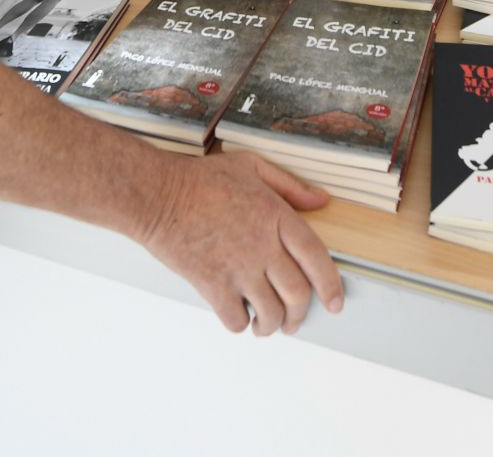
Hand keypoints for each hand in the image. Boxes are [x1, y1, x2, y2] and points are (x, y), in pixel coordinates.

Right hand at [139, 152, 343, 334]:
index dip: (331, 285)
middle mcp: (263, 247)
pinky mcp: (212, 285)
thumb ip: (289, 185)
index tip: (335, 302)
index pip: (317, 258)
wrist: (158, 195)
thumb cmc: (200, 179)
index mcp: (276, 217)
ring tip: (267, 326)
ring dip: (273, 326)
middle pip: (297, 293)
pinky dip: (241, 325)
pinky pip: (235, 319)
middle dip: (300, 314)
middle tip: (294, 321)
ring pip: (270, 313)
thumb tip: (321, 200)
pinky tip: (239, 318)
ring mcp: (238, 268)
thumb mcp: (251, 166)